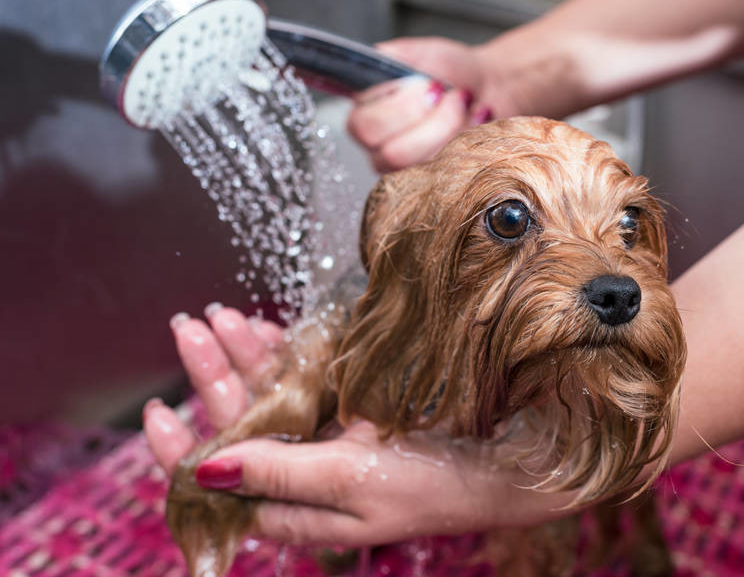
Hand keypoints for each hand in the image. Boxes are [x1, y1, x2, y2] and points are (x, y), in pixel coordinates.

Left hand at [144, 306, 573, 546]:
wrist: (506, 462)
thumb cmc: (433, 484)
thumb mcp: (349, 480)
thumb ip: (277, 473)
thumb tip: (202, 470)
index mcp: (298, 507)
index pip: (223, 480)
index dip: (184, 447)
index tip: (157, 408)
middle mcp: (308, 474)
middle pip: (243, 425)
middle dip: (213, 376)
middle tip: (190, 327)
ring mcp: (331, 438)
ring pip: (272, 396)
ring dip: (246, 356)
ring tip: (221, 317)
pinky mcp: (357, 409)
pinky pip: (308, 378)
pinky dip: (286, 352)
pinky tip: (269, 327)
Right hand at [346, 37, 510, 171]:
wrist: (487, 85)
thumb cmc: (449, 70)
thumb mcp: (417, 52)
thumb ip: (390, 56)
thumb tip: (375, 63)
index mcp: (364, 113)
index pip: (364, 127)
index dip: (401, 108)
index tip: (432, 86)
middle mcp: (378, 147)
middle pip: (393, 154)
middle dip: (434, 121)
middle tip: (453, 95)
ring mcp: (406, 169)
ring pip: (423, 165)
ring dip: (452, 129)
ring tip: (466, 103)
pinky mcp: (434, 179)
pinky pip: (448, 172)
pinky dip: (469, 139)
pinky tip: (477, 118)